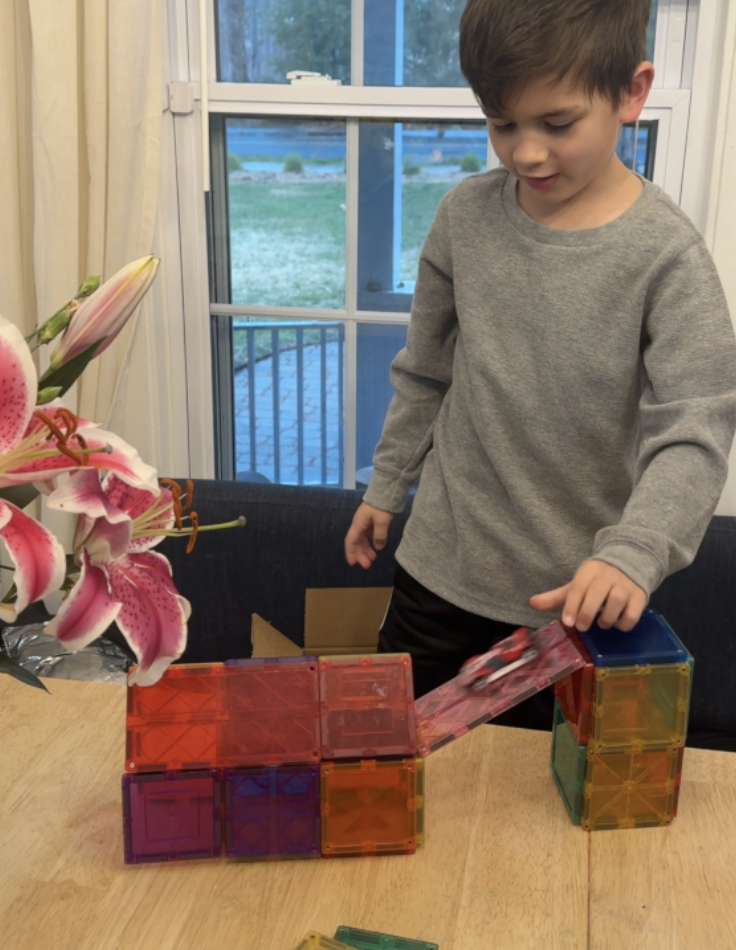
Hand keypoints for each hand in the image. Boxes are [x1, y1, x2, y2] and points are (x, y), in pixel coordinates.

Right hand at [344, 502, 394, 568]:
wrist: (386, 491)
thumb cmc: (381, 505)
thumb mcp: (382, 521)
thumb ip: (379, 535)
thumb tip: (378, 548)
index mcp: (358, 524)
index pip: (351, 541)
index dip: (351, 553)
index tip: (353, 563)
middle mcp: (359, 524)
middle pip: (356, 542)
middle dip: (360, 554)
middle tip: (368, 565)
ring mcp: (365, 522)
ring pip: (363, 539)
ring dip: (366, 549)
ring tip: (374, 558)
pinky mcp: (372, 521)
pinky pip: (369, 535)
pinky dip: (372, 542)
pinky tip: (377, 547)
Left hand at [529, 559, 646, 631]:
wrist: (629, 564)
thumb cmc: (597, 580)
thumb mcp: (577, 584)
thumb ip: (556, 597)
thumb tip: (532, 603)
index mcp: (590, 571)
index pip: (579, 587)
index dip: (572, 605)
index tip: (567, 622)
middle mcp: (609, 576)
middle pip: (597, 594)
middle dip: (587, 613)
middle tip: (581, 626)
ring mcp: (626, 585)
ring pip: (617, 603)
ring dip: (606, 618)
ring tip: (601, 623)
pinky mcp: (640, 596)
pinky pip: (633, 613)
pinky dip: (624, 623)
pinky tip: (617, 623)